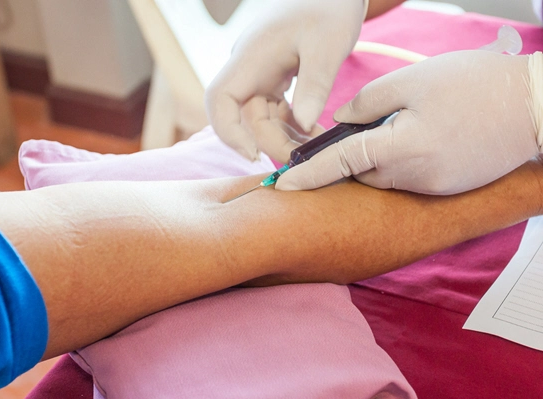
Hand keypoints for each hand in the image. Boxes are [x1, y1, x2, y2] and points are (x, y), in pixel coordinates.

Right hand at [205, 0, 365, 163]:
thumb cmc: (329, 6)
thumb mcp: (328, 44)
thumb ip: (315, 85)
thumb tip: (304, 125)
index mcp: (251, 58)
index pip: (220, 99)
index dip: (228, 131)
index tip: (253, 154)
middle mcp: (250, 70)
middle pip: (246, 118)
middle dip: (272, 143)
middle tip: (303, 158)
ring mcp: (261, 76)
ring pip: (261, 119)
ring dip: (284, 138)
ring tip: (314, 148)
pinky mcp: (275, 80)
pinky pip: (276, 112)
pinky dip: (292, 126)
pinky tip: (314, 133)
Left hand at [276, 50, 541, 193]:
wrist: (535, 107)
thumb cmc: (474, 84)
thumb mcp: (412, 80)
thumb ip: (366, 103)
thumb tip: (340, 122)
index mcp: (402, 149)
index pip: (341, 163)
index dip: (308, 174)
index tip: (281, 185)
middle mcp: (414, 178)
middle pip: (361, 172)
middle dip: (350, 156)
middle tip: (359, 128)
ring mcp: (432, 188)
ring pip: (384, 177)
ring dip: (377, 157)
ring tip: (400, 126)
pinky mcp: (447, 188)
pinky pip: (408, 180)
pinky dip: (399, 163)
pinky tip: (419, 139)